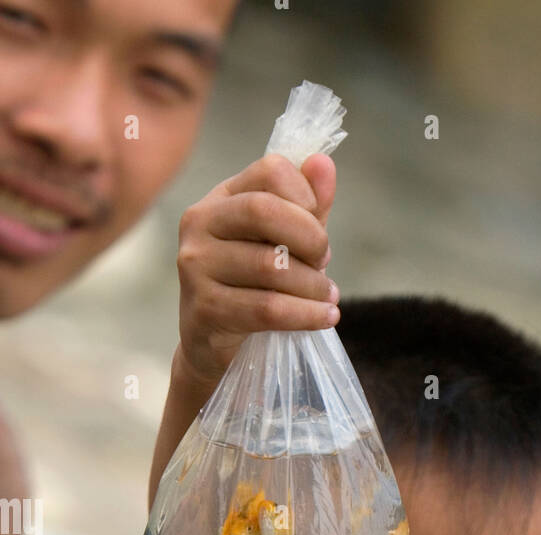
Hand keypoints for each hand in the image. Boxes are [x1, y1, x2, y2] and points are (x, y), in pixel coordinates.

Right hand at [175, 152, 339, 390]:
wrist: (212, 346)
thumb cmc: (252, 287)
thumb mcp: (282, 243)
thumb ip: (306, 207)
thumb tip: (324, 163)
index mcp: (220, 198)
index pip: (270, 171)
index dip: (306, 196)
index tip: (319, 229)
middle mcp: (199, 224)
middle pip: (265, 211)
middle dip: (310, 238)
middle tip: (325, 263)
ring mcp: (195, 266)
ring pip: (271, 266)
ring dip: (313, 286)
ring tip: (327, 298)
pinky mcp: (204, 309)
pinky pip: (268, 308)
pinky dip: (306, 314)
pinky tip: (324, 317)